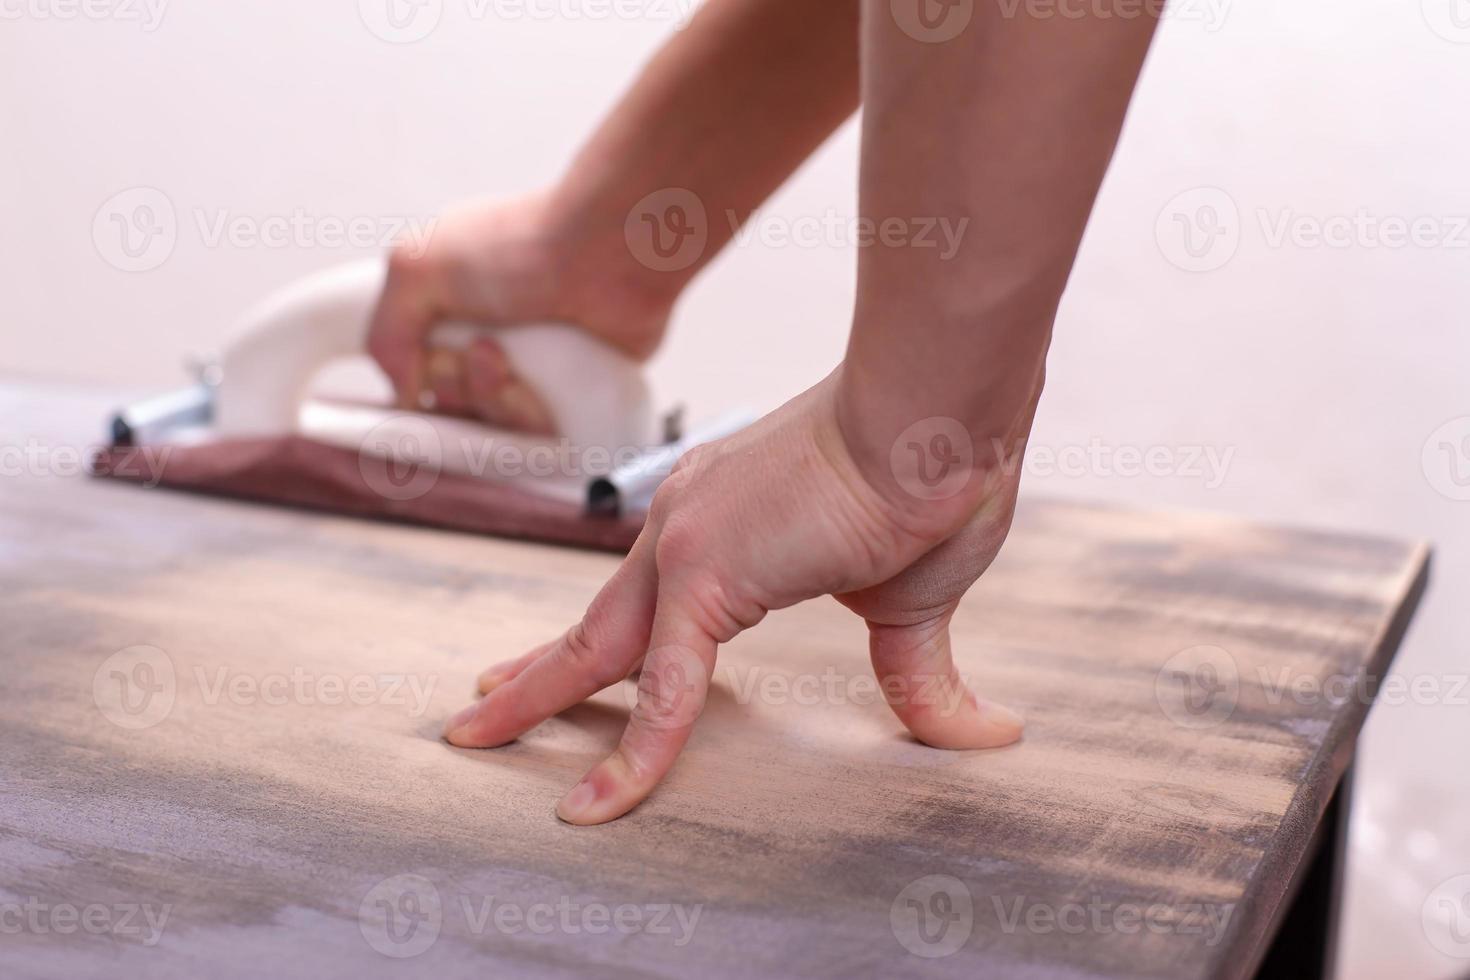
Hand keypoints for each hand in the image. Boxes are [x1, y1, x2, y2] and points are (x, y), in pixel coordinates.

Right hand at [366, 192, 674, 431]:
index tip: (429, 364)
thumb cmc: (519, 246)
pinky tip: (543, 386)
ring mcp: (535, 370)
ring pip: (492, 424)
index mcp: (455, 307)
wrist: (609, 253)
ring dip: (491, 396)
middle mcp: (494, 339)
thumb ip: (385, 330)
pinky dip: (531, 416)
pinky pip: (538, 435)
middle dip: (457, 386)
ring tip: (507, 359)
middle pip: (453, 405)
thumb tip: (402, 391)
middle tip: (483, 348)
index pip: (419, 372)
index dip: (418, 378)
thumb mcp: (419, 265)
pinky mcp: (573, 396)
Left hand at [441, 369, 1025, 824]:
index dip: (601, 635)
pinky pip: (665, 688)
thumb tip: (982, 731)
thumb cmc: (934, 476)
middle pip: (598, 618)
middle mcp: (689, 521)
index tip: (549, 658)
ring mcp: (687, 542)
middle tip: (480, 703)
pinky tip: (595, 805)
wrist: (941, 412)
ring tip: (473, 739)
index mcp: (725, 516)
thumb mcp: (912, 596)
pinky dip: (633, 753)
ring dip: (536, 696)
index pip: (645, 593)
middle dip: (538, 669)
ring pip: (598, 646)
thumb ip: (916, 670)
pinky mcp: (707, 572)